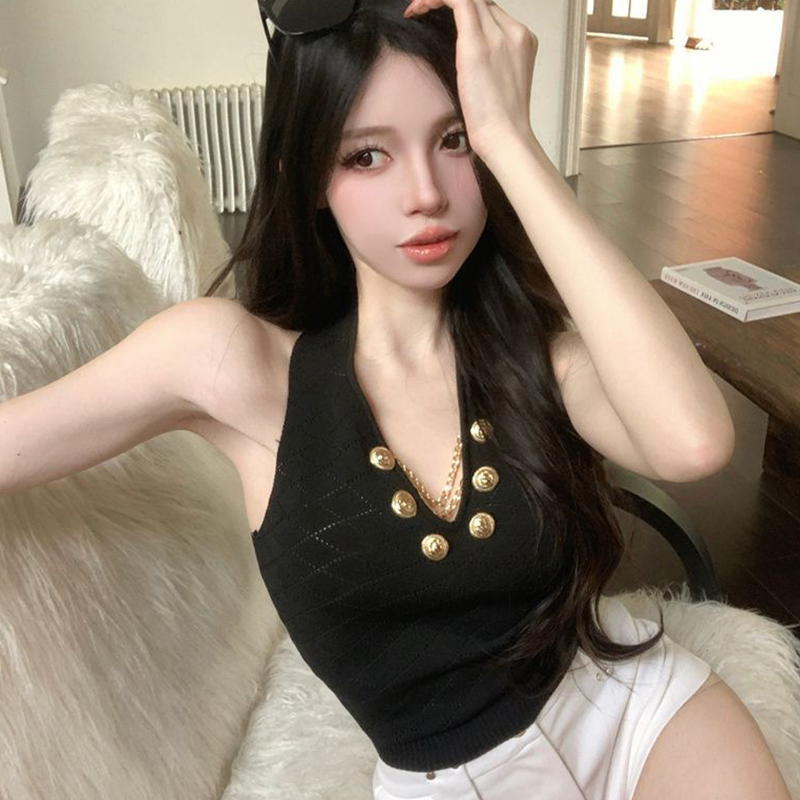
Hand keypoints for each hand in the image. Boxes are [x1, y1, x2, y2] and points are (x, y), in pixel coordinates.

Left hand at [403, 0, 537, 160]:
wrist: (505, 137)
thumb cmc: (498, 122)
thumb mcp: (495, 82)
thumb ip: (485, 61)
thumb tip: (463, 54)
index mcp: (522, 40)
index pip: (490, 10)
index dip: (463, 6)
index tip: (440, 16)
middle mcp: (514, 31)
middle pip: (480, 0)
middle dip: (449, 1)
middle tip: (422, 8)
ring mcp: (499, 36)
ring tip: (418, 8)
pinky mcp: (478, 45)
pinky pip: (457, 1)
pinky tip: (418, 8)